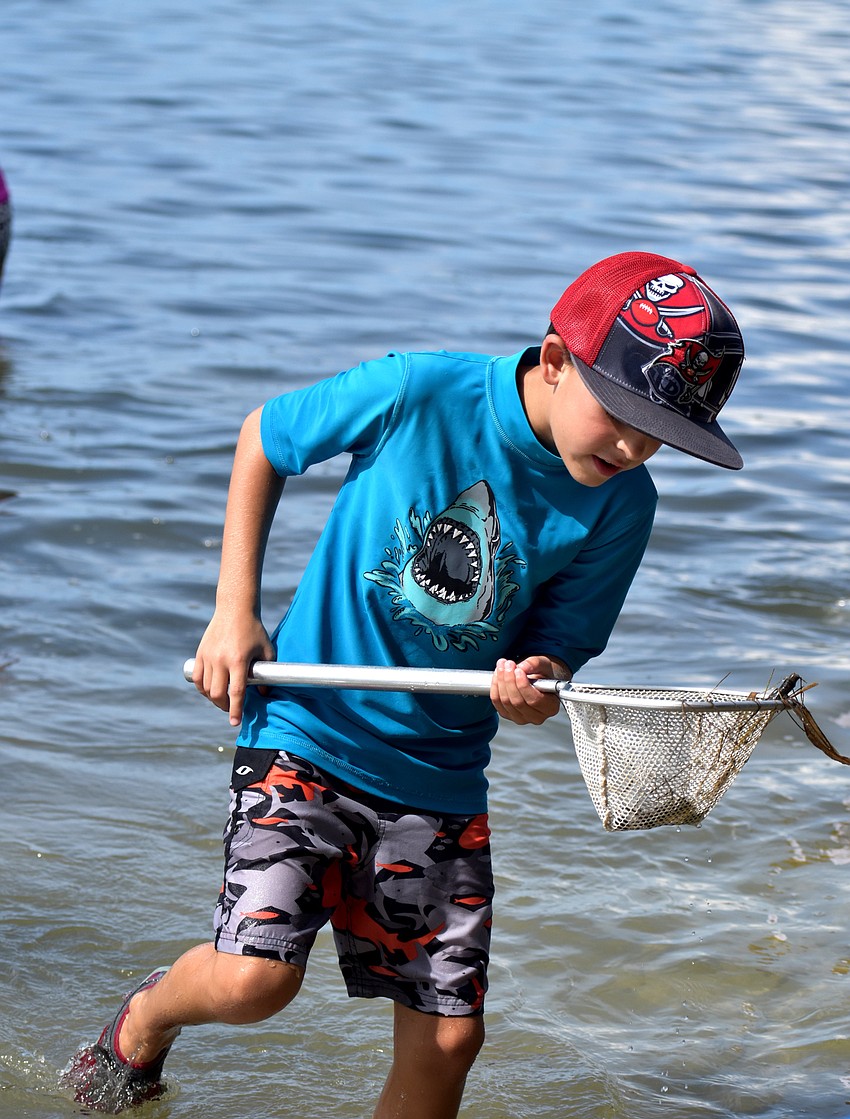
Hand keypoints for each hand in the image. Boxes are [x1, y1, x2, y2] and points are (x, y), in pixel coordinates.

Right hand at [191, 612, 275, 726]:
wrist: (235, 609)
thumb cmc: (254, 630)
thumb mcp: (267, 650)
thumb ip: (267, 673)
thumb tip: (263, 694)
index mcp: (238, 660)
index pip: (236, 692)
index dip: (236, 710)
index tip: (235, 722)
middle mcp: (220, 659)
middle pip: (217, 693)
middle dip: (224, 706)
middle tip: (231, 709)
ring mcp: (208, 656)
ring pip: (204, 688)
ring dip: (213, 698)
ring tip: (222, 699)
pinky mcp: (200, 653)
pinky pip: (197, 677)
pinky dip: (202, 688)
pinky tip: (209, 690)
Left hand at [490, 655, 569, 725]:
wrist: (536, 680)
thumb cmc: (543, 675)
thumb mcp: (544, 665)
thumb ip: (535, 664)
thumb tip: (522, 667)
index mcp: (550, 707)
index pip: (534, 700)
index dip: (523, 685)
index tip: (518, 670)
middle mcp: (536, 717)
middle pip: (517, 702)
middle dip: (510, 680)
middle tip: (508, 664)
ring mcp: (521, 718)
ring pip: (505, 701)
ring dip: (501, 681)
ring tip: (502, 665)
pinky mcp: (507, 715)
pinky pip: (496, 701)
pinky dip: (495, 686)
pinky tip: (498, 674)